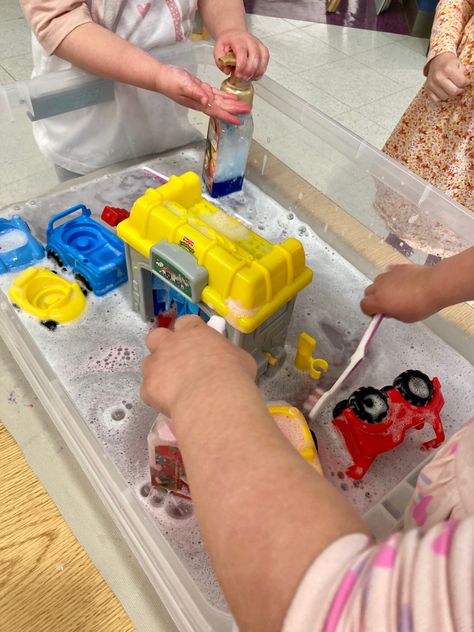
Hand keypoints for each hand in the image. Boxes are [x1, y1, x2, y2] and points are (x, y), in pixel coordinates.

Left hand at [141, 315, 256, 416]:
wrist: (212, 399)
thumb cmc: (232, 375)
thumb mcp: (240, 358)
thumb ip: (227, 354)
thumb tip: (227, 358)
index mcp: (194, 332)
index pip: (186, 321)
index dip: (188, 331)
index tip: (195, 341)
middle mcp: (171, 343)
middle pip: (157, 336)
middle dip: (163, 346)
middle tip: (176, 360)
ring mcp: (156, 364)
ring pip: (149, 363)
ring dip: (158, 372)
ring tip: (172, 387)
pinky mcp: (148, 386)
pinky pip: (149, 390)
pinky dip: (158, 397)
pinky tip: (171, 405)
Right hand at [155, 64, 249, 123]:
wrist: (162, 77)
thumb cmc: (171, 81)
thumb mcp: (184, 86)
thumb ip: (195, 94)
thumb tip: (207, 102)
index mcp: (199, 103)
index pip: (216, 111)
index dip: (228, 116)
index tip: (238, 120)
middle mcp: (202, 102)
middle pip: (221, 108)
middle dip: (234, 111)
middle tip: (247, 112)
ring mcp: (202, 96)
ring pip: (221, 102)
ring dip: (232, 105)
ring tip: (243, 107)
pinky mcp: (201, 89)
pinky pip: (216, 95)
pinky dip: (225, 97)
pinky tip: (233, 98)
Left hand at [214, 29, 268, 80]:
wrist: (234, 34)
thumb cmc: (227, 43)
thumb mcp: (218, 50)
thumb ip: (220, 61)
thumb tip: (227, 71)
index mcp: (238, 40)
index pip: (242, 52)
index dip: (241, 65)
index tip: (237, 74)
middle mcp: (250, 40)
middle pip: (254, 56)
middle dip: (249, 71)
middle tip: (242, 78)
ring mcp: (258, 44)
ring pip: (263, 58)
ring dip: (256, 72)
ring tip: (248, 78)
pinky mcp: (263, 49)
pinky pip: (266, 60)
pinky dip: (261, 70)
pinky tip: (255, 75)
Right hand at [360, 264, 441, 322]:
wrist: (435, 285)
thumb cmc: (421, 305)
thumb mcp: (405, 318)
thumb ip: (392, 314)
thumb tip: (388, 310)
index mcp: (379, 301)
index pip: (364, 306)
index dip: (369, 311)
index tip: (377, 314)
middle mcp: (380, 286)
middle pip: (368, 292)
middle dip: (373, 299)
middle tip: (385, 304)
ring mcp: (388, 275)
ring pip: (377, 281)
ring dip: (381, 288)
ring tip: (395, 293)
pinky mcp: (397, 267)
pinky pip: (389, 273)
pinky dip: (391, 278)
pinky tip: (401, 282)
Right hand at [425, 52, 467, 101]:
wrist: (437, 61)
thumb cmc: (449, 63)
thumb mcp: (459, 64)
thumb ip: (463, 74)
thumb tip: (467, 84)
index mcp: (448, 69)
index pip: (461, 83)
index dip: (466, 83)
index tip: (466, 82)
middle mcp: (438, 77)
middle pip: (453, 92)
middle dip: (459, 90)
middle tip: (459, 87)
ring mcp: (431, 84)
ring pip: (445, 97)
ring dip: (449, 94)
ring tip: (450, 88)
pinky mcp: (427, 89)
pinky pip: (436, 100)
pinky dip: (441, 97)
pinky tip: (444, 91)